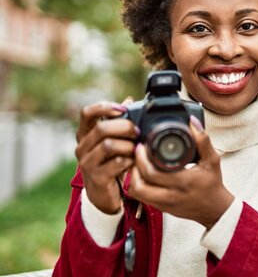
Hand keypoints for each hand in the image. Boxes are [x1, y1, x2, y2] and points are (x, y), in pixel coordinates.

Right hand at [75, 98, 138, 213]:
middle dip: (124, 127)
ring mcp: (87, 163)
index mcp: (85, 134)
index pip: (87, 113)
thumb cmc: (110, 161)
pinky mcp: (97, 178)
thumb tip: (129, 100)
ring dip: (128, 145)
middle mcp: (82, 147)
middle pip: (102, 128)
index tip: (123, 110)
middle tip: (137, 132)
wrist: (104, 194)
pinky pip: (116, 163)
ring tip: (136, 149)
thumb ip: (119, 121)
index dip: (104, 107)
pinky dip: (129, 160)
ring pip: (109, 145)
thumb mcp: (113, 140)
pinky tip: (134, 162)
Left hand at [129, 116, 233, 228]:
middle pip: (139, 183)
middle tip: (136, 151)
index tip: (142, 145)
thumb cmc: (212, 183)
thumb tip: (192, 122)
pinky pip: (140, 197)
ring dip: (132, 176)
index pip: (153, 173)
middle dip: (134, 164)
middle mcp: (171, 195)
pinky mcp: (160, 208)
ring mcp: (164, 204)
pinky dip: (136, 184)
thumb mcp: (212, 160)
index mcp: (183, 182)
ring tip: (137, 163)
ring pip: (136, 192)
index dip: (142, 158)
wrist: (214, 209)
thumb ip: (203, 140)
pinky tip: (141, 174)